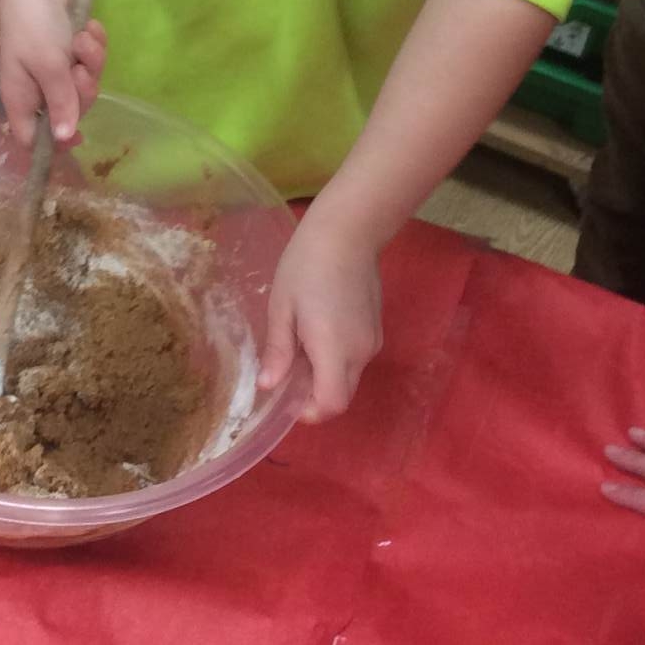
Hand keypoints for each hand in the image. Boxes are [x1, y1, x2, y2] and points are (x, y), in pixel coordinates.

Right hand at [0, 0, 106, 146]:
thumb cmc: (32, 22)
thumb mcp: (48, 65)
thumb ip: (60, 103)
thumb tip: (64, 141)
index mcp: (20, 97)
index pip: (32, 138)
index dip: (54, 144)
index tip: (79, 138)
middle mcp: (36, 87)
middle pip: (68, 111)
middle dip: (82, 90)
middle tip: (79, 69)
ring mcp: (54, 67)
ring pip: (84, 83)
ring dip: (91, 61)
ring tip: (82, 39)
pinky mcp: (70, 48)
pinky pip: (90, 60)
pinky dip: (93, 45)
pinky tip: (89, 28)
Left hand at [258, 213, 383, 421]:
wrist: (347, 232)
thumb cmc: (305, 266)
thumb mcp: (282, 308)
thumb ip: (278, 351)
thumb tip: (268, 387)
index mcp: (334, 349)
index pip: (331, 404)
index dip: (309, 412)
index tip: (286, 398)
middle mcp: (360, 352)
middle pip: (341, 395)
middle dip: (314, 394)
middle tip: (286, 370)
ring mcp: (372, 341)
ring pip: (348, 376)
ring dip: (324, 374)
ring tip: (298, 343)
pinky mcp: (376, 329)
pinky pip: (355, 358)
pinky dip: (336, 358)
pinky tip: (317, 330)